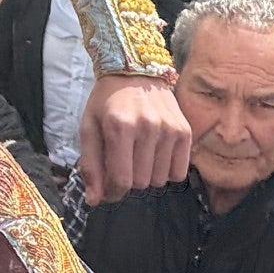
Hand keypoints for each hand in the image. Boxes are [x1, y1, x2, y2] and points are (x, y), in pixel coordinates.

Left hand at [77, 75, 190, 204]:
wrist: (135, 71)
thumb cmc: (106, 102)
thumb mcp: (88, 128)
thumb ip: (90, 165)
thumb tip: (94, 201)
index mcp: (119, 127)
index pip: (121, 180)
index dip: (112, 192)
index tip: (108, 188)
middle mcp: (148, 127)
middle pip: (141, 183)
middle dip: (129, 180)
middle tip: (123, 163)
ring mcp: (170, 129)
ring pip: (160, 181)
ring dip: (147, 175)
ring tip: (139, 155)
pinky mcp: (185, 131)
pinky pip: (178, 173)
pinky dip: (166, 171)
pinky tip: (155, 155)